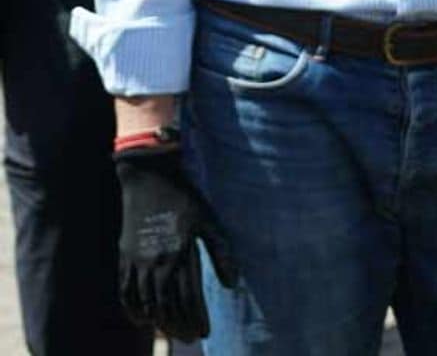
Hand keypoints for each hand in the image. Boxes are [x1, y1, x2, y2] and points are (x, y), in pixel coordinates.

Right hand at [116, 146, 236, 339]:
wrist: (149, 178)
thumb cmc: (185, 198)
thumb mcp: (210, 221)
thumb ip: (222, 253)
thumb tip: (233, 284)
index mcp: (181, 254)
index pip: (189, 299)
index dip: (197, 319)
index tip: (205, 333)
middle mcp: (157, 262)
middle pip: (166, 306)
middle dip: (179, 326)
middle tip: (190, 337)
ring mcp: (137, 261)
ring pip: (145, 303)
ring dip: (159, 322)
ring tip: (172, 334)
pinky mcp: (124, 257)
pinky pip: (124, 292)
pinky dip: (132, 310)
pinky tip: (142, 321)